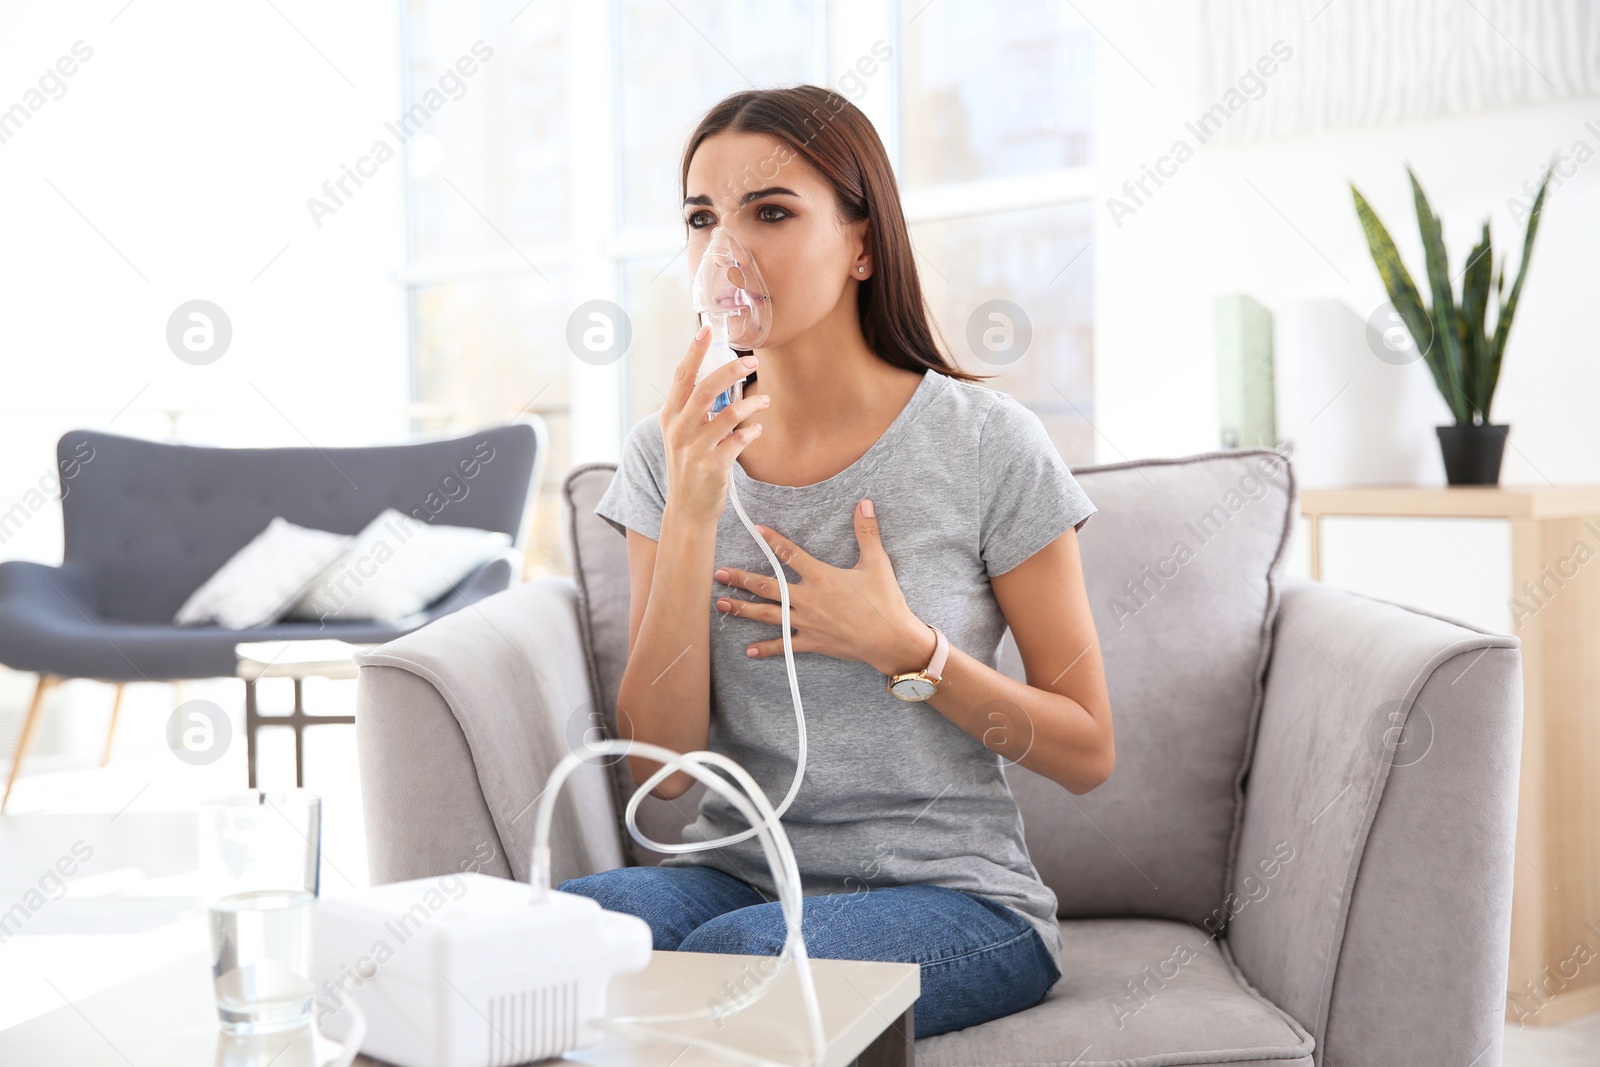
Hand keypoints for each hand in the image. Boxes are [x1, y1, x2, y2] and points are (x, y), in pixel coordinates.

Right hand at [659, 324, 770, 525]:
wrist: (688, 508)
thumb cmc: (690, 465)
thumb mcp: (683, 435)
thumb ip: (697, 409)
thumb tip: (724, 379)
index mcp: (670, 417)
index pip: (681, 377)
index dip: (694, 352)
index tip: (706, 329)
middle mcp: (679, 430)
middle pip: (705, 389)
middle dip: (731, 370)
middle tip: (752, 361)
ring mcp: (695, 448)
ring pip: (727, 414)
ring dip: (750, 404)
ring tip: (763, 400)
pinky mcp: (713, 466)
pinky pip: (738, 440)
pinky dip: (752, 431)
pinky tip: (758, 428)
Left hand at [712, 499, 934, 675]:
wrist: (891, 639)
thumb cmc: (885, 601)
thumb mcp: (877, 563)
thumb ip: (867, 532)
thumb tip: (864, 503)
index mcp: (822, 577)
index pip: (791, 555)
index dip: (773, 541)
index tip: (756, 531)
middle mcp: (808, 599)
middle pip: (768, 586)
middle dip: (741, 579)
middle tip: (719, 574)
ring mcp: (807, 622)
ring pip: (768, 615)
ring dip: (742, 609)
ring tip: (721, 604)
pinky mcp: (812, 642)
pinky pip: (784, 646)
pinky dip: (766, 648)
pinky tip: (748, 650)